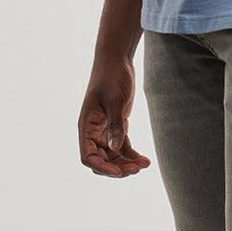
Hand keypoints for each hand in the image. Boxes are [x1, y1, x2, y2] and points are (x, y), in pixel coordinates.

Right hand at [79, 55, 151, 177]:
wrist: (117, 59)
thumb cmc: (112, 76)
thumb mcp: (115, 101)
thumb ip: (115, 125)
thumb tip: (115, 148)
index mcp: (86, 126)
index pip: (87, 156)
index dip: (102, 167)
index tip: (119, 171)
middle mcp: (92, 131)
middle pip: (101, 159)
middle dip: (117, 168)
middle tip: (136, 169)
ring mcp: (104, 129)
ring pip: (112, 155)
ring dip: (126, 163)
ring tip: (144, 165)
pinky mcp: (116, 125)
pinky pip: (122, 147)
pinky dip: (131, 155)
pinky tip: (145, 159)